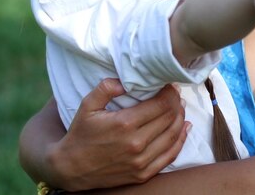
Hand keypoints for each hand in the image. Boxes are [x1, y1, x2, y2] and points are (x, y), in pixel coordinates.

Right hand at [51, 79, 188, 190]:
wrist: (70, 168)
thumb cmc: (80, 134)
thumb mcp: (88, 105)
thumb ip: (105, 88)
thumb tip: (125, 80)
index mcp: (125, 124)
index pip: (161, 104)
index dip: (170, 92)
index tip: (170, 85)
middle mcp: (136, 144)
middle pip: (170, 118)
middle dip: (176, 102)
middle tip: (176, 94)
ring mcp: (141, 162)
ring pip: (173, 135)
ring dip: (181, 118)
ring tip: (180, 107)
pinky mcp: (142, 174)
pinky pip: (170, 156)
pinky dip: (181, 140)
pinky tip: (185, 129)